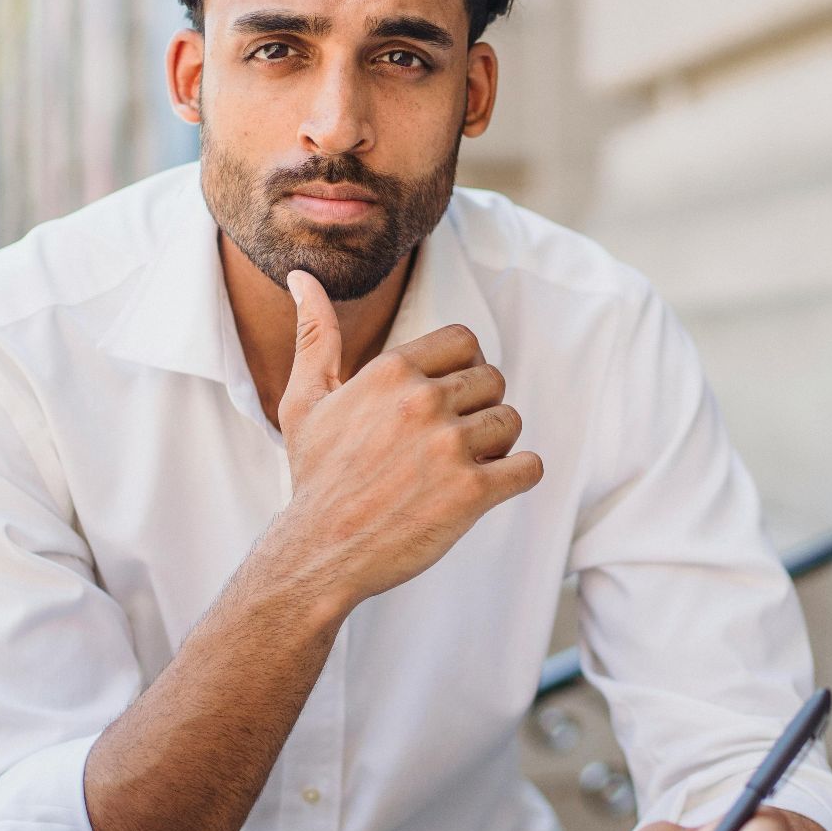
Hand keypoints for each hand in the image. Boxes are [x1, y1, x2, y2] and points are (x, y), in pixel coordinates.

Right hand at [266, 269, 543, 606]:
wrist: (318, 552)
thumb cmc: (315, 477)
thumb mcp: (305, 400)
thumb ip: (315, 335)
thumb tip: (302, 277)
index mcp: (391, 372)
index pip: (465, 341)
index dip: (462, 370)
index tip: (444, 400)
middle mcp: (422, 401)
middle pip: (493, 380)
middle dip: (479, 409)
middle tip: (449, 442)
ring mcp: (449, 447)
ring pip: (512, 422)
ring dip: (497, 445)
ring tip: (460, 467)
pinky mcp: (472, 492)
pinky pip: (529, 468)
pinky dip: (516, 478)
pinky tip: (486, 489)